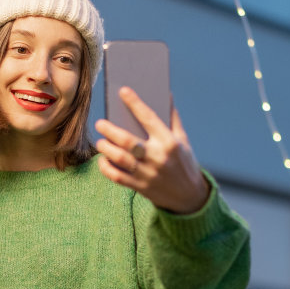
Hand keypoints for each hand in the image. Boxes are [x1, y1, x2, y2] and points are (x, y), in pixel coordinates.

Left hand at [94, 87, 210, 213]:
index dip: (135, 103)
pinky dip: (106, 168)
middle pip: (128, 140)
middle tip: (100, 123)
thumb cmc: (185, 163)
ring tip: (100, 142)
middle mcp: (158, 157)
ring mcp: (148, 173)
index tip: (123, 91)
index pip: (149, 118)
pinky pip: (117, 177)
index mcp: (169, 142)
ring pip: (120, 159)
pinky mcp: (140, 187)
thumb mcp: (184, 141)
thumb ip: (173, 118)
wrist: (189, 197)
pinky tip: (103, 160)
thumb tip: (166, 94)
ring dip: (105, 148)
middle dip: (110, 130)